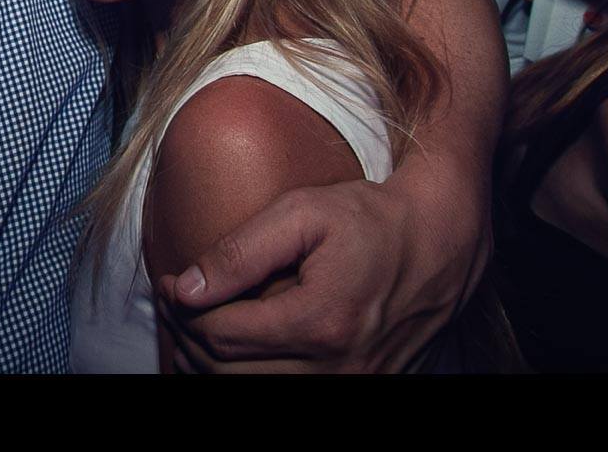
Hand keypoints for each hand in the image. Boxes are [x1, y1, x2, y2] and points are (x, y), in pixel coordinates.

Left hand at [155, 176, 485, 372]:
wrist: (441, 241)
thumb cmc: (371, 219)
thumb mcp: (302, 214)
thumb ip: (239, 252)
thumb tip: (184, 289)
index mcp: (321, 322)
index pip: (220, 334)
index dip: (181, 309)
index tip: (167, 282)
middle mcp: (338, 368)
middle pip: (227, 372)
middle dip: (188, 337)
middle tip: (175, 302)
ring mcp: (352, 385)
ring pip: (250, 390)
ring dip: (211, 363)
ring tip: (196, 324)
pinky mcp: (359, 387)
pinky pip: (283, 392)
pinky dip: (247, 373)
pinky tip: (232, 348)